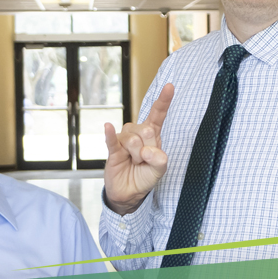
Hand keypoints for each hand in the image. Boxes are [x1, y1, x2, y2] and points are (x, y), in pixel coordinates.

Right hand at [103, 84, 173, 214]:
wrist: (130, 192)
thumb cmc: (145, 176)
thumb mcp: (160, 170)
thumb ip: (160, 159)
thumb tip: (147, 151)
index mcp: (153, 135)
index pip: (158, 115)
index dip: (164, 101)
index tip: (170, 86)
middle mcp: (138, 133)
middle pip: (145, 130)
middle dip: (148, 148)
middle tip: (144, 160)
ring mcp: (124, 140)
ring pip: (132, 139)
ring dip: (136, 155)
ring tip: (134, 162)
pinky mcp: (113, 150)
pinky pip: (112, 140)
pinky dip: (110, 134)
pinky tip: (107, 126)